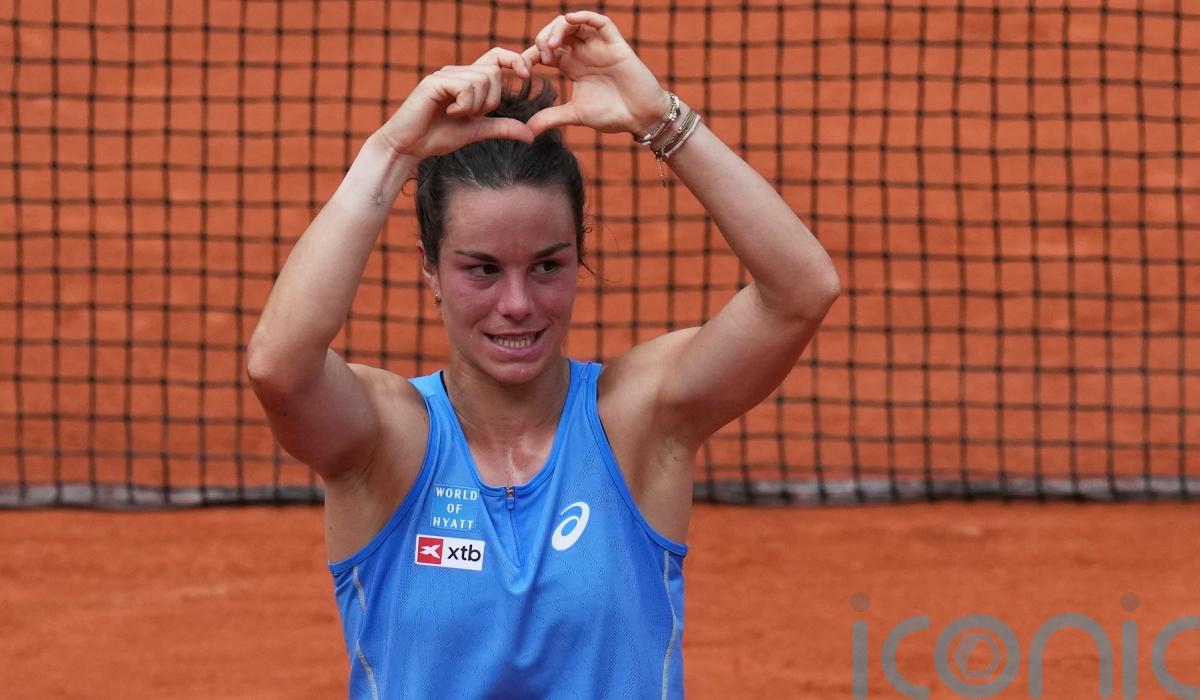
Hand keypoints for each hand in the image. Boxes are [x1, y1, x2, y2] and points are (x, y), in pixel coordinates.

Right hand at [379, 48, 534, 158]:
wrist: (408, 146)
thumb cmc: (437, 137)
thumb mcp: (477, 131)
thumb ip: (502, 128)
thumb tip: (531, 135)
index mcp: (467, 79)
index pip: (497, 57)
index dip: (515, 59)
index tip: (527, 75)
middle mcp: (456, 72)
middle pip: (494, 73)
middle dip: (491, 100)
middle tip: (470, 115)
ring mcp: (445, 75)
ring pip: (482, 80)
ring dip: (476, 106)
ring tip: (456, 115)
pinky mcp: (435, 82)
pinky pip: (466, 87)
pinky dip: (464, 105)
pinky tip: (448, 113)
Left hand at [521, 11, 670, 137]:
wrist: (641, 118)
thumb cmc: (612, 115)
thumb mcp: (575, 115)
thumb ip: (551, 118)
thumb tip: (527, 131)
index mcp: (572, 66)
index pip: (545, 52)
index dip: (530, 56)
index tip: (522, 71)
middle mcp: (584, 53)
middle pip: (556, 33)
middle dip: (542, 39)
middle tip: (540, 58)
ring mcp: (599, 47)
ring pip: (574, 23)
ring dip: (558, 29)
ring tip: (551, 47)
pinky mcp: (615, 44)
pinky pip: (600, 21)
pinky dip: (584, 17)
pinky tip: (570, 22)